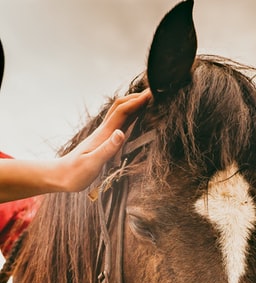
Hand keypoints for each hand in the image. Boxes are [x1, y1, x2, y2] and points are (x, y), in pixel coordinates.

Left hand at [0, 89, 150, 202]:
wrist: (61, 176)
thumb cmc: (75, 173)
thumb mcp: (92, 163)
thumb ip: (107, 148)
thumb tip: (121, 132)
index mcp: (103, 134)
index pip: (122, 112)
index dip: (136, 102)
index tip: (151, 94)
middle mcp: (103, 131)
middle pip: (120, 106)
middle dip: (136, 98)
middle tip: (153, 93)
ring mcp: (103, 135)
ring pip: (119, 113)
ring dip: (132, 104)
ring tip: (147, 101)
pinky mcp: (103, 141)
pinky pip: (119, 124)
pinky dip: (129, 116)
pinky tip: (135, 118)